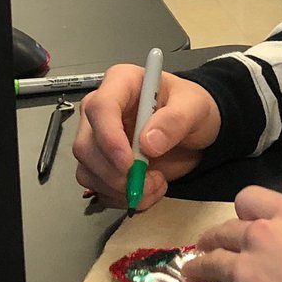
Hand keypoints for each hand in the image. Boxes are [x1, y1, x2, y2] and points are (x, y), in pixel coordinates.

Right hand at [72, 65, 220, 209]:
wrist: (194, 131)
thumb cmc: (191, 108)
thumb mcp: (195, 108)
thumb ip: (175, 120)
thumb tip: (148, 143)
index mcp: (121, 83)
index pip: (100, 108)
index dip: (109, 138)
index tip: (129, 163)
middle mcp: (101, 111)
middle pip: (86, 146)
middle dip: (116, 173)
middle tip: (150, 181)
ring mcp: (97, 139)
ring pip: (87, 171)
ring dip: (121, 189)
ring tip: (156, 184)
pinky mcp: (102, 164)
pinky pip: (98, 188)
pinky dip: (122, 197)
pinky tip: (147, 191)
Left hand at [173, 186, 281, 281]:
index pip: (250, 198)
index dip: (244, 211)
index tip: (243, 222)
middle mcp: (259, 236)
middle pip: (224, 232)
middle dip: (214, 240)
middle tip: (209, 249)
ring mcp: (241, 272)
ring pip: (207, 263)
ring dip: (197, 267)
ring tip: (190, 273)